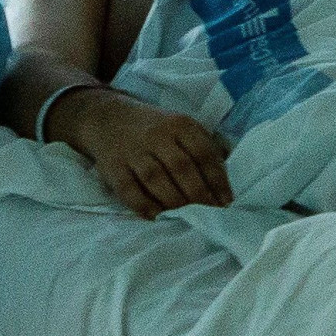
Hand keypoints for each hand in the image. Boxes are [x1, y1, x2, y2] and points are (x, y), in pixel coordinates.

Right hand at [52, 89, 231, 219]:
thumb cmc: (155, 128)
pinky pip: (129, 190)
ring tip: (188, 218)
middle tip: (209, 215)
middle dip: (199, 195)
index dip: (217, 180)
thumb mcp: (181, 126)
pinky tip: (157, 217)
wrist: (107, 117)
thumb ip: (203, 146)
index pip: (203, 153)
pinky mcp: (113, 166)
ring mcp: (133, 151)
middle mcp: (157, 135)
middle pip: (181, 168)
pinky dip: (143, 206)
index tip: (226, 202)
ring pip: (156, 179)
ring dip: (174, 202)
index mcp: (180, 124)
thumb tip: (228, 174)